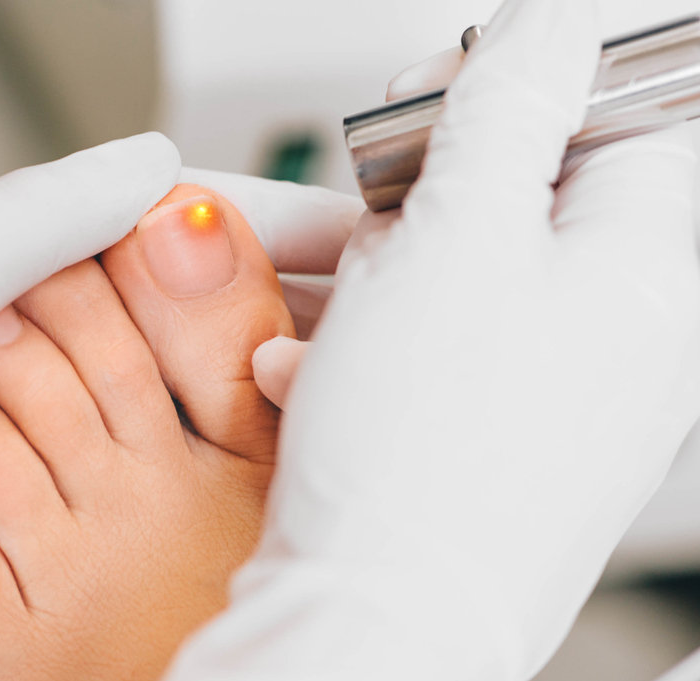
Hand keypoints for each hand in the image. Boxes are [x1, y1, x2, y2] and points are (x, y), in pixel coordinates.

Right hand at [167, 2, 699, 680]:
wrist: (367, 629)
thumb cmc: (423, 460)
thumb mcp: (456, 238)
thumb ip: (506, 109)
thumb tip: (545, 26)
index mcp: (647, 274)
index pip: (616, 120)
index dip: (521, 90)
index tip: (441, 96)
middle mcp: (612, 336)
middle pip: (515, 199)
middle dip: (413, 196)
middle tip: (363, 210)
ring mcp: (545, 391)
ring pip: (447, 276)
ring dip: (360, 278)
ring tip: (308, 315)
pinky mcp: (477, 433)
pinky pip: (420, 349)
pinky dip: (354, 347)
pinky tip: (300, 373)